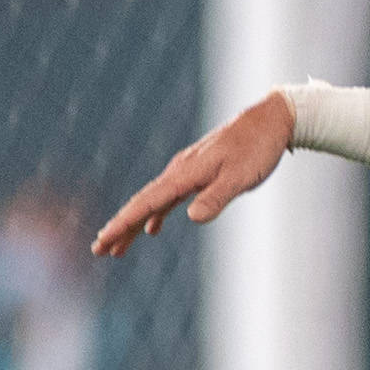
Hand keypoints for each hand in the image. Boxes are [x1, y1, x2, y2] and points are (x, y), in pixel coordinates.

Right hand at [94, 90, 297, 254]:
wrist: (270, 120)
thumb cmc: (258, 149)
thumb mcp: (241, 177)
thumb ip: (217, 197)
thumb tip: (192, 217)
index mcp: (184, 174)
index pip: (145, 203)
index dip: (122, 224)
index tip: (102, 241)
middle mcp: (178, 171)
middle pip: (142, 204)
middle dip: (120, 227)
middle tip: (99, 250)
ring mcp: (186, 170)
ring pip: (153, 201)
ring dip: (135, 224)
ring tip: (118, 247)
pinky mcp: (198, 171)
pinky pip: (168, 197)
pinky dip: (157, 213)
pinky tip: (153, 229)